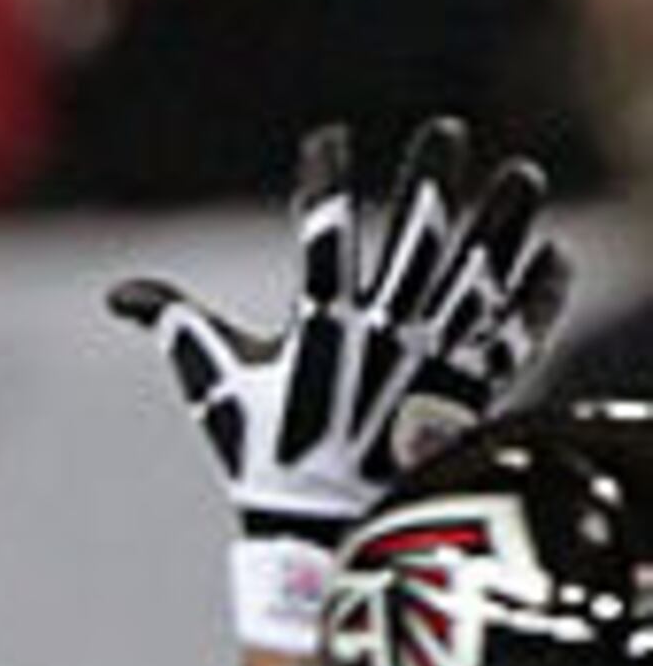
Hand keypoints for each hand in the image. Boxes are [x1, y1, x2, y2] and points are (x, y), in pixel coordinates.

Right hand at [108, 118, 571, 546]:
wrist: (327, 532)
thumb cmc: (266, 457)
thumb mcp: (217, 386)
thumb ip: (178, 327)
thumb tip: (120, 294)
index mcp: (319, 326)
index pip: (323, 230)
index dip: (325, 177)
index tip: (330, 139)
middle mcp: (385, 333)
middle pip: (418, 235)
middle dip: (431, 177)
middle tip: (444, 133)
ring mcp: (436, 358)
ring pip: (479, 270)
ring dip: (502, 219)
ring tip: (519, 175)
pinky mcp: (473, 388)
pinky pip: (518, 331)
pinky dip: (537, 294)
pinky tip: (546, 256)